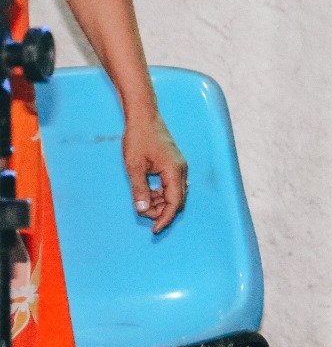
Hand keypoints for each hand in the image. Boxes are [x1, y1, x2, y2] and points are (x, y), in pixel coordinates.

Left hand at [122, 115, 186, 232]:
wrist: (144, 117)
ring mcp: (179, 167)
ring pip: (174, 193)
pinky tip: (147, 192)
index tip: (155, 230)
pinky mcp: (174, 165)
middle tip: (142, 212)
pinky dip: (160, 193)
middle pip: (177, 200)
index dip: (165, 218)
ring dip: (159, 201)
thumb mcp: (134, 166)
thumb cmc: (138, 138)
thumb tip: (142, 210)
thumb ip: (139, 190)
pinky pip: (171, 185)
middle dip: (161, 210)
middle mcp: (181, 171)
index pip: (174, 202)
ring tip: (141, 201)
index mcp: (174, 171)